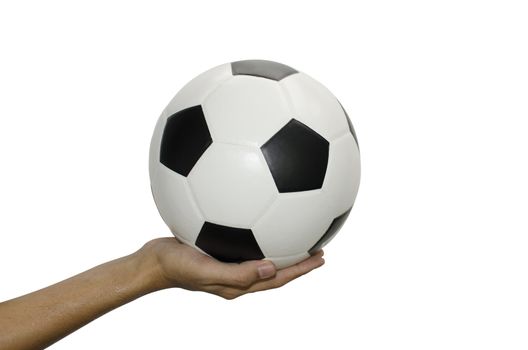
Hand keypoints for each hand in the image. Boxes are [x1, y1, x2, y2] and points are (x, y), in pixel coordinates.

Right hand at [140, 237, 324, 299]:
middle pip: (276, 269)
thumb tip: (271, 270)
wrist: (154, 261)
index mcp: (239, 285)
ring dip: (283, 248)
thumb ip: (237, 273)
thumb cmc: (177, 266)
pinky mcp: (221, 252)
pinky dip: (261, 235)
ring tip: (299, 235)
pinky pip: (247, 245)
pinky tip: (261, 218)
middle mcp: (238, 275)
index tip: (320, 257)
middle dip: (299, 261)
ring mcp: (230, 264)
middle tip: (319, 247)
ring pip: (264, 257)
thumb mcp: (206, 270)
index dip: (300, 269)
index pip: (277, 279)